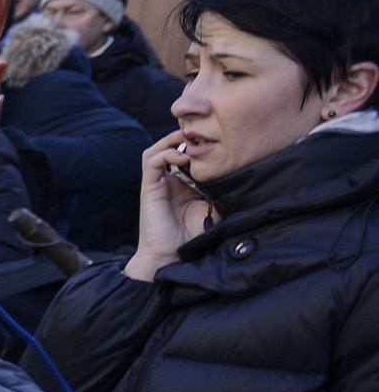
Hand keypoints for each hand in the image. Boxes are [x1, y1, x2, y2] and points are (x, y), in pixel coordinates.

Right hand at [126, 131, 213, 281]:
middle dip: (184, 137)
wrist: (170, 256)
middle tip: (203, 135)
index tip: (217, 141)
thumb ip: (222, 194)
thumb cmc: (190, 237)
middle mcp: (167, 181)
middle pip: (168, 147)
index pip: (185, 155)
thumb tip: (243, 180)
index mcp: (181, 185)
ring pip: (156, 150)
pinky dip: (166, 153)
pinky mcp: (148, 188)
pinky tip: (183, 157)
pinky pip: (151, 161)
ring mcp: (156, 184)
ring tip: (190, 142)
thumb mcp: (214, 210)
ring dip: (171, 141)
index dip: (197, 144)